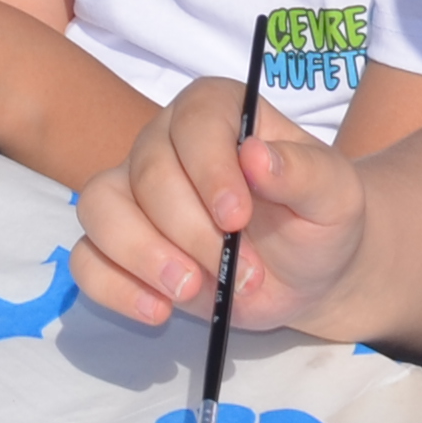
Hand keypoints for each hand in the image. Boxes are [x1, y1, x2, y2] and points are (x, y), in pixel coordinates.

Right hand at [76, 79, 362, 332]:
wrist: (310, 272)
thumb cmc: (320, 220)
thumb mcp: (335, 195)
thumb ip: (306, 171)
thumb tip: (256, 156)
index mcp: (216, 112)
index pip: (193, 123)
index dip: (209, 170)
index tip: (237, 218)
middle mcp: (165, 141)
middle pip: (147, 174)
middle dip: (192, 233)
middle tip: (243, 274)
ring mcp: (134, 193)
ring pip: (100, 207)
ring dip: (142, 255)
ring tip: (192, 291)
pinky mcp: (120, 245)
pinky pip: (86, 256)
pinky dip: (114, 286)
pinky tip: (159, 310)